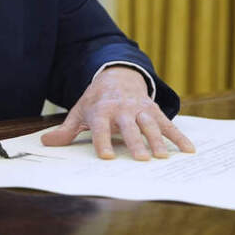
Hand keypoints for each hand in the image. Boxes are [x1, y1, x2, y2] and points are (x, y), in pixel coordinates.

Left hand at [40, 67, 194, 159]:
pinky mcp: (154, 109)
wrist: (116, 75)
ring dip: (157, 140)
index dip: (104, 142)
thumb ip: (66, 130)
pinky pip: (167, 124)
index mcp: (101, 111)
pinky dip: (179, 136)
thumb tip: (46, 142)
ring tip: (162, 157)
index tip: (108, 157)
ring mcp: (140, 108)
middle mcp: (122, 109)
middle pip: (129, 127)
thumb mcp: (79, 112)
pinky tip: (188, 150)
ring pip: (150, 124)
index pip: (101, 128)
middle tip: (142, 159)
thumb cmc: (96, 100)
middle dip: (136, 142)